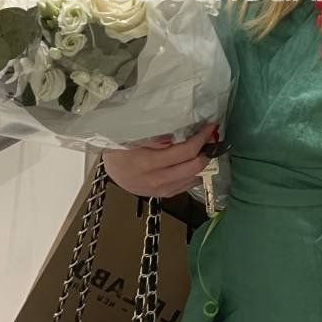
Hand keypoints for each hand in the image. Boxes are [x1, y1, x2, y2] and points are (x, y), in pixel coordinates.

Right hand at [102, 122, 219, 198]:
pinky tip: (196, 161)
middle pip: (194, 167)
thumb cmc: (118, 148)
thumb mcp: (129, 137)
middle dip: (207, 150)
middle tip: (211, 136)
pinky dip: (196, 173)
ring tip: (206, 147)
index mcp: (147, 163)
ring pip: (194, 178)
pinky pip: (187, 186)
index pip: (185, 152)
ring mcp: (161, 190)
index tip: (210, 126)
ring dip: (204, 162)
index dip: (202, 138)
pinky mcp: (163, 195)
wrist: (110, 170)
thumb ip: (152, 138)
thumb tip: (174, 138)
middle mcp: (157, 180)